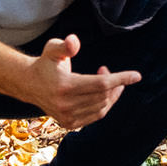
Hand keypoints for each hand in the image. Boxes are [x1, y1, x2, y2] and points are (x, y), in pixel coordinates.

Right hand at [24, 34, 141, 131]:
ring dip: (110, 93)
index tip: (137, 75)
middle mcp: (66, 105)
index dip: (120, 78)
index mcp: (64, 87)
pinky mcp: (69, 124)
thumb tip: (74, 41)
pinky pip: (96, 115)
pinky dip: (104, 104)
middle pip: (103, 96)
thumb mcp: (52, 48)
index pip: (100, 84)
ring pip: (102, 107)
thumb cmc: (45, 63)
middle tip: (106, 69)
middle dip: (114, 83)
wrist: (29, 85)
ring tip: (104, 78)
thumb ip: (65, 45)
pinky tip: (102, 93)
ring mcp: (67, 117)